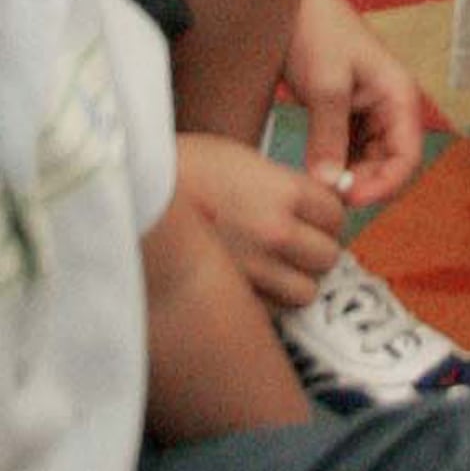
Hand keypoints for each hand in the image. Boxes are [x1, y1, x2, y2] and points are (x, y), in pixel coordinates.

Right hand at [178, 128, 343, 305]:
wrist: (133, 198)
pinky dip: (268, 300)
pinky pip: (273, 310)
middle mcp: (276, 232)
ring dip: (296, 281)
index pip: (336, 214)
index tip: (311, 215)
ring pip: (307, 291)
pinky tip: (251, 281)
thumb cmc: (184, 170)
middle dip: (316, 249)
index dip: (325, 215)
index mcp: (283, 191)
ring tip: (275, 266)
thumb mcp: (242, 160)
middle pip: (328, 256)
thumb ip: (286, 185)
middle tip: (296, 242)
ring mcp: (255, 269)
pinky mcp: (234, 297)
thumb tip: (325, 203)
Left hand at [287, 0, 429, 221]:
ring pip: (366, 158)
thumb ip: (329, 137)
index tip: (350, 199)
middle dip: (363, 182)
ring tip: (317, 184)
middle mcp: (390, 104)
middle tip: (326, 196)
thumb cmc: (316, 29)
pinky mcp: (345, 109)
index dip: (385, 184)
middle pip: (388, 162)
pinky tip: (313, 168)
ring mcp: (367, 108)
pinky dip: (333, 161)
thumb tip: (328, 185)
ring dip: (347, 175)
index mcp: (399, 95)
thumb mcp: (324, 86)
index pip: (407, 157)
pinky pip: (347, 146)